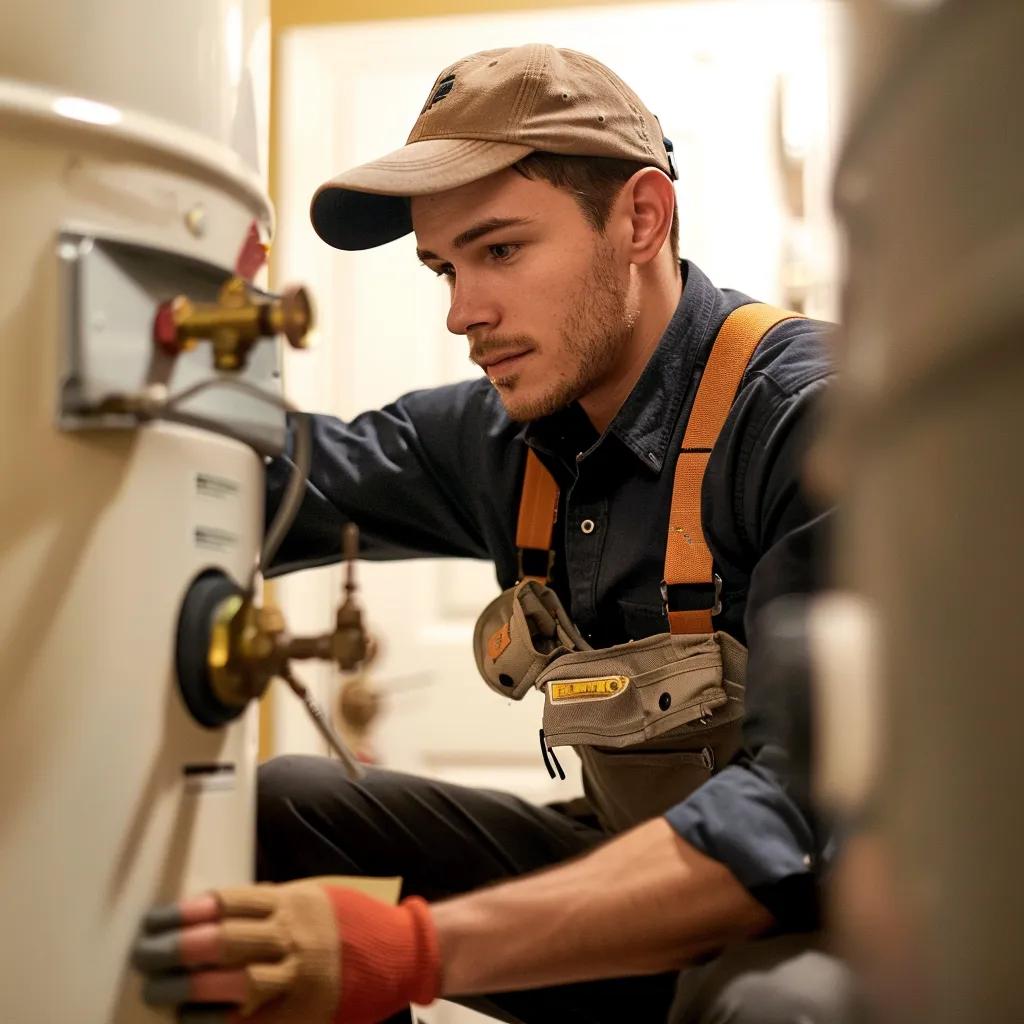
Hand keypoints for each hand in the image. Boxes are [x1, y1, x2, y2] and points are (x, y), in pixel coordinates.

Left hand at [132, 880, 440, 1022]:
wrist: (396, 952)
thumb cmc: (348, 920)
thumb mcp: (310, 895)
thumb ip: (268, 902)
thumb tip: (214, 910)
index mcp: (291, 903)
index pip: (228, 903)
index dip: (185, 913)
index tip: (154, 920)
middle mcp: (292, 939)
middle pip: (224, 942)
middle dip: (178, 950)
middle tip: (145, 954)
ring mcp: (296, 979)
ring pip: (233, 985)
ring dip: (188, 989)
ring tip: (156, 989)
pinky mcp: (298, 1013)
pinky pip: (249, 1021)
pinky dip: (214, 1021)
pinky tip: (189, 1018)